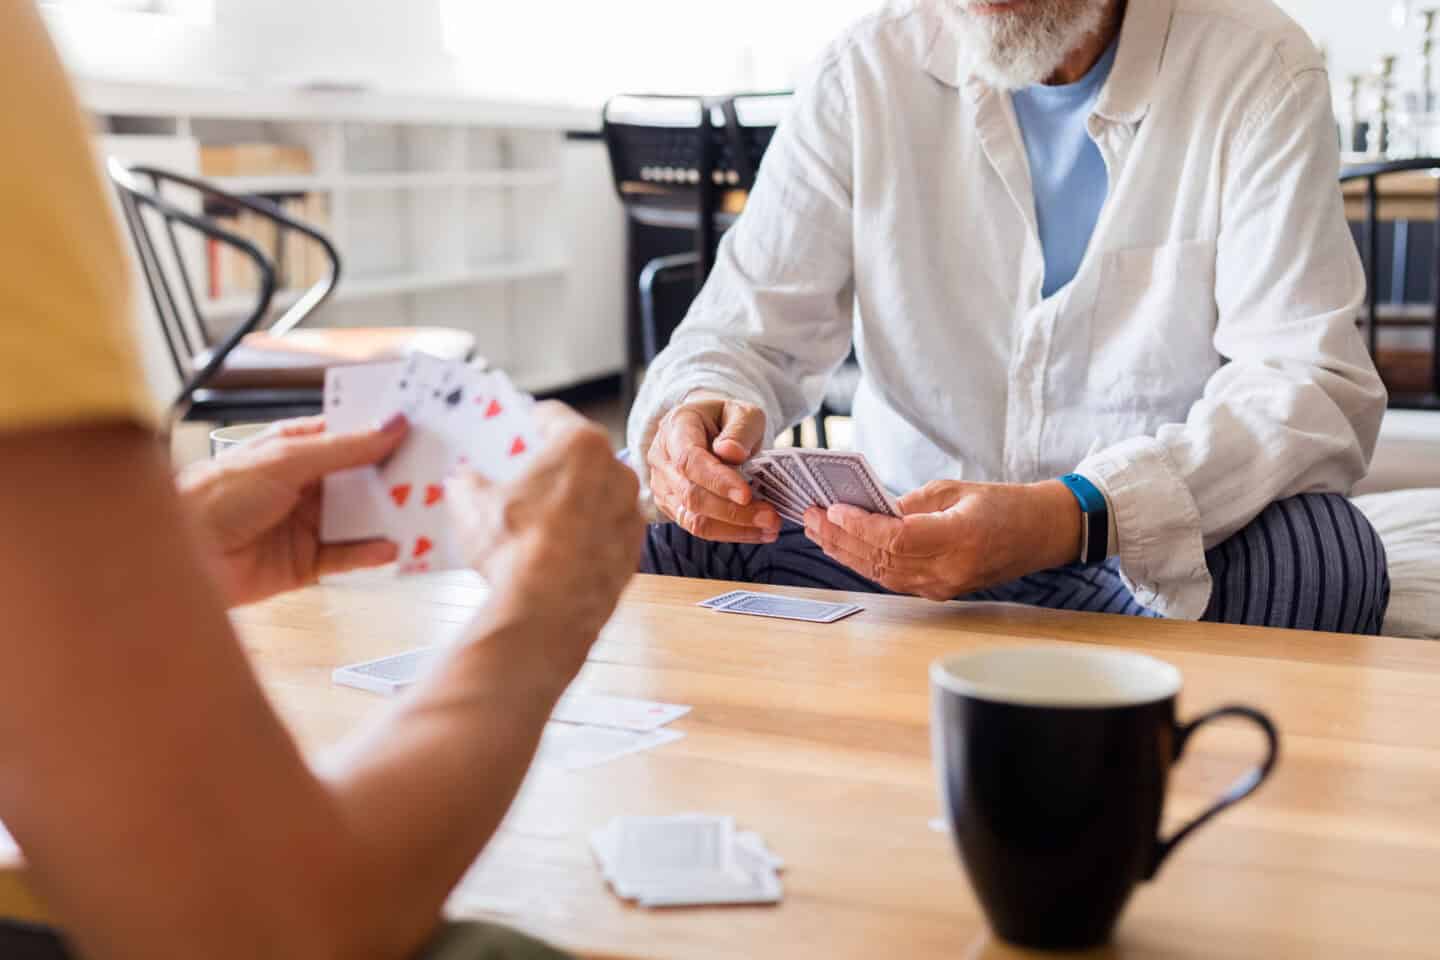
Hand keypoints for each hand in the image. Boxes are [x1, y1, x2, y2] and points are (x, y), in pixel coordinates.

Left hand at [178, 415, 408, 606]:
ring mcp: (307, 524)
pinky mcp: (307, 564)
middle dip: (397, 476)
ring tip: (424, 511)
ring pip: (362, 517)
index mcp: (296, 449)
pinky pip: (348, 556)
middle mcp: (305, 485)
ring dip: (390, 515)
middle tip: (438, 471)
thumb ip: (344, 447)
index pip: (351, 434)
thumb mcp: (287, 461)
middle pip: (363, 478)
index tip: (425, 428)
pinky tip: (390, 547)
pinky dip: (371, 552)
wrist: (178, 555)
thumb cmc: (214, 495)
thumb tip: (392, 424)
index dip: (385, 430)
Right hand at [447, 403, 645, 672]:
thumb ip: (468, 481)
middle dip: (555, 466)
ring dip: (576, 502)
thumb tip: (463, 479)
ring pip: (598, 495)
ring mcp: (631, 513)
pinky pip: (607, 532)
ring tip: (542, 521)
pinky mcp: (635, 551)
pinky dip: (589, 536)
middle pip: (581, 457)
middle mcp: (618, 471)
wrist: (547, 613)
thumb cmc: (513, 548)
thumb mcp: (472, 505)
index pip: (553, 417)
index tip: (519, 430)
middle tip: (526, 480)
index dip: (529, 421)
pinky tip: (561, 552)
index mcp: (581, 444)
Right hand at [646, 391, 780, 542]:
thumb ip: (740, 429)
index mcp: (676, 427)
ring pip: (693, 519)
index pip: (690, 460)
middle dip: (733, 512)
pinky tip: (757, 531)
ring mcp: (663, 486)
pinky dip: (730, 532)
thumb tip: (731, 453)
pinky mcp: (672, 507)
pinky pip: (699, 528)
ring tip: (770, 527)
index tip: (746, 494)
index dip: (717, 481)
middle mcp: (661, 458)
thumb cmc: (727, 419)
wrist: (709, 429)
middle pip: (691, 495)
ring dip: (734, 527)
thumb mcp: (743, 412)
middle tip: (771, 517)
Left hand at [804, 479, 1082, 600]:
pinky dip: (865, 562)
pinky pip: (893, 579)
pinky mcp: (939, 591)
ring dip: (845, 552)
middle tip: (810, 515)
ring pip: (882, 574)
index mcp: (960, 538)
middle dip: (840, 538)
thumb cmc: (1003, 504)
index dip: (860, 526)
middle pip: (882, 560)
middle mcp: (950, 570)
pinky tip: (843, 546)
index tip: (833, 509)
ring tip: (816, 530)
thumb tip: (866, 510)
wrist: (1041, 533)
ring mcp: (944, 586)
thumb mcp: (956, 490)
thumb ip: (910, 504)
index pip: (897, 539)